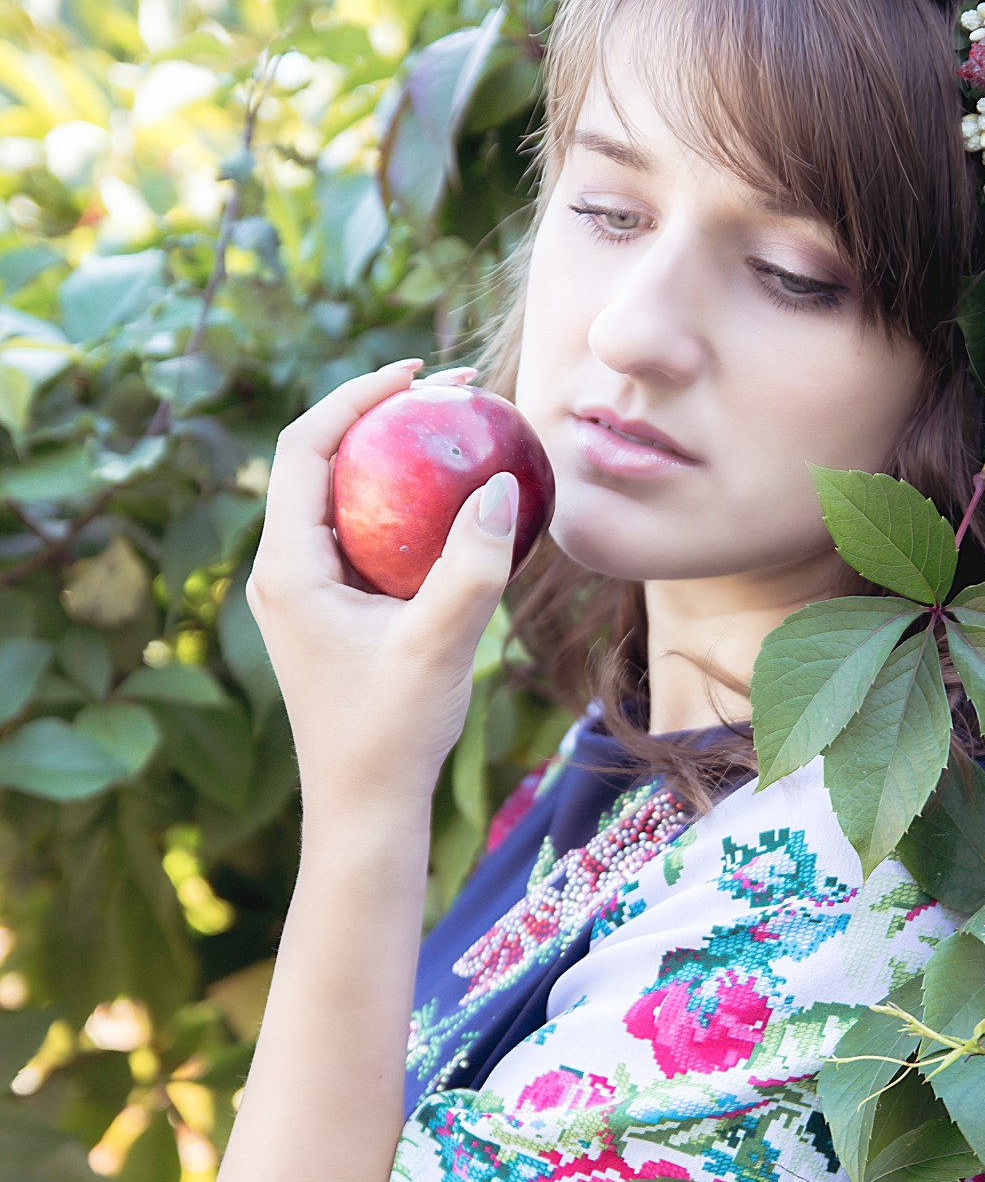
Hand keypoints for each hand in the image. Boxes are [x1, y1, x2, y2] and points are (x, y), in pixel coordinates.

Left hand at [248, 359, 518, 811]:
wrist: (364, 808)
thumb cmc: (391, 733)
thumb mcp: (439, 646)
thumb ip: (473, 567)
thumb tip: (503, 488)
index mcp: (286, 568)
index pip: (305, 446)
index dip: (357, 396)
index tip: (417, 373)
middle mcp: (284, 570)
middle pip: (322, 461)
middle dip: (382, 416)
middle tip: (450, 393)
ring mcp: (305, 591)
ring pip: (344, 497)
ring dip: (395, 459)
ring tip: (455, 432)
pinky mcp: (331, 612)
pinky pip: (365, 536)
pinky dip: (405, 508)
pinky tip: (458, 507)